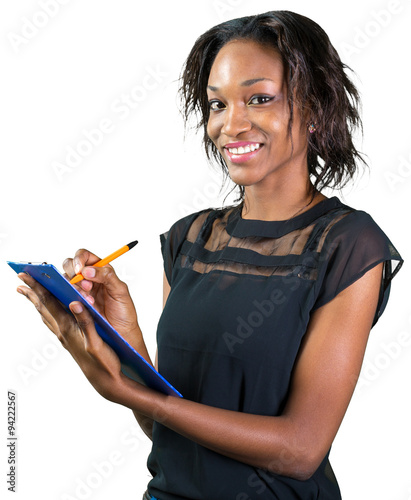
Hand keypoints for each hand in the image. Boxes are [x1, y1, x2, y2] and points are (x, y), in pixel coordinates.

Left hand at [16, 273, 122, 400]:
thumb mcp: (96, 342)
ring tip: (29, 292)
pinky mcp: (69, 340)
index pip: (49, 303)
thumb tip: (75, 303)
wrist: (106, 381)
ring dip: (37, 301)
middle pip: (43, 307)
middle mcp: (62, 331)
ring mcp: (64, 337)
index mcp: (68, 328)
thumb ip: (86, 322)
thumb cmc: (103, 362)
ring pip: (46, 314)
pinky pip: (53, 321)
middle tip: (21, 279)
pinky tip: (47, 311)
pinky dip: (47, 311)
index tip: (26, 275)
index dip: (37, 287)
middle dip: (32, 291)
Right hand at [62, 249, 143, 353]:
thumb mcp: (120, 291)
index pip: (84, 256)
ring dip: (74, 288)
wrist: (122, 332)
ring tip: (89, 300)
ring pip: (66, 281)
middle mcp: (89, 279)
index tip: (81, 271)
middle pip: (70, 266)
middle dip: (74, 274)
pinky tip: (81, 305)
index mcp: (101, 271)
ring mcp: (80, 291)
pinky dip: (69, 299)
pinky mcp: (74, 304)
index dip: (79, 259)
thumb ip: (107, 276)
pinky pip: (64, 296)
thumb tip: (88, 270)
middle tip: (86, 286)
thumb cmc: (123, 311)